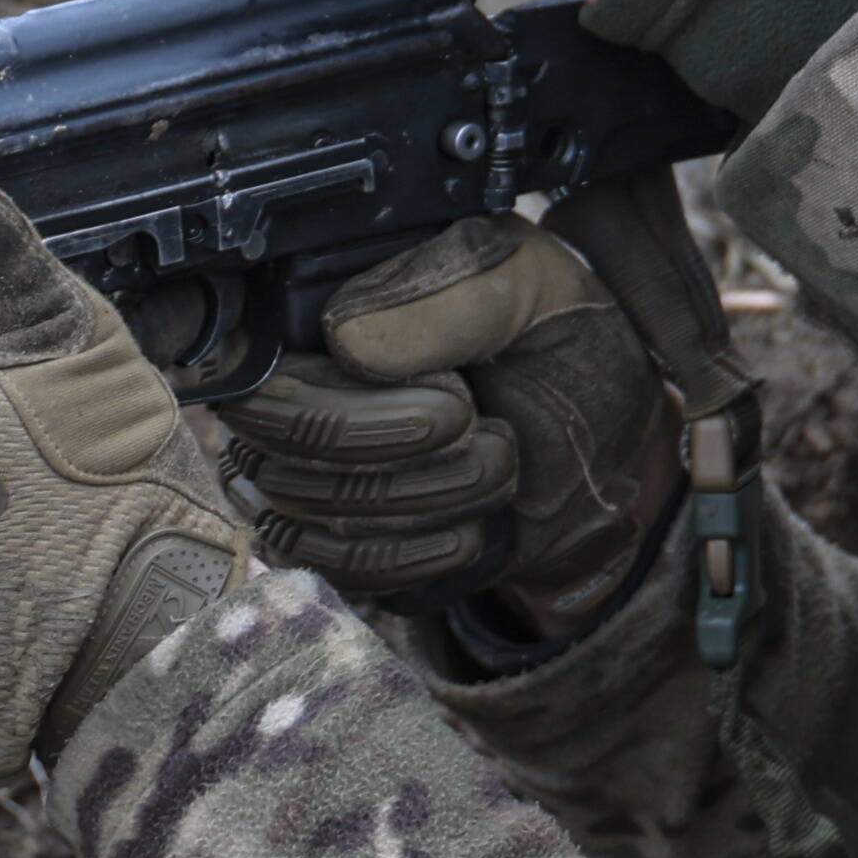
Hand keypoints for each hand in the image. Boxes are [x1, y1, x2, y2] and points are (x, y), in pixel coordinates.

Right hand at [223, 208, 681, 613]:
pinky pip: (341, 575)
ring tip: (498, 461)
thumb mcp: (521, 282)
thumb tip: (343, 339)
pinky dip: (422, 557)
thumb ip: (443, 294)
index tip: (456, 402)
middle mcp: (278, 394)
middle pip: (285, 460)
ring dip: (431, 504)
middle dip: (411, 458)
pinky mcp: (335, 542)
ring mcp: (298, 475)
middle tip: (493, 427)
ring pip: (315, 525)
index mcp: (303, 312)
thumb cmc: (548, 330)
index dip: (343, 411)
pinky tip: (475, 524)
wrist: (602, 419)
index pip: (255, 381)